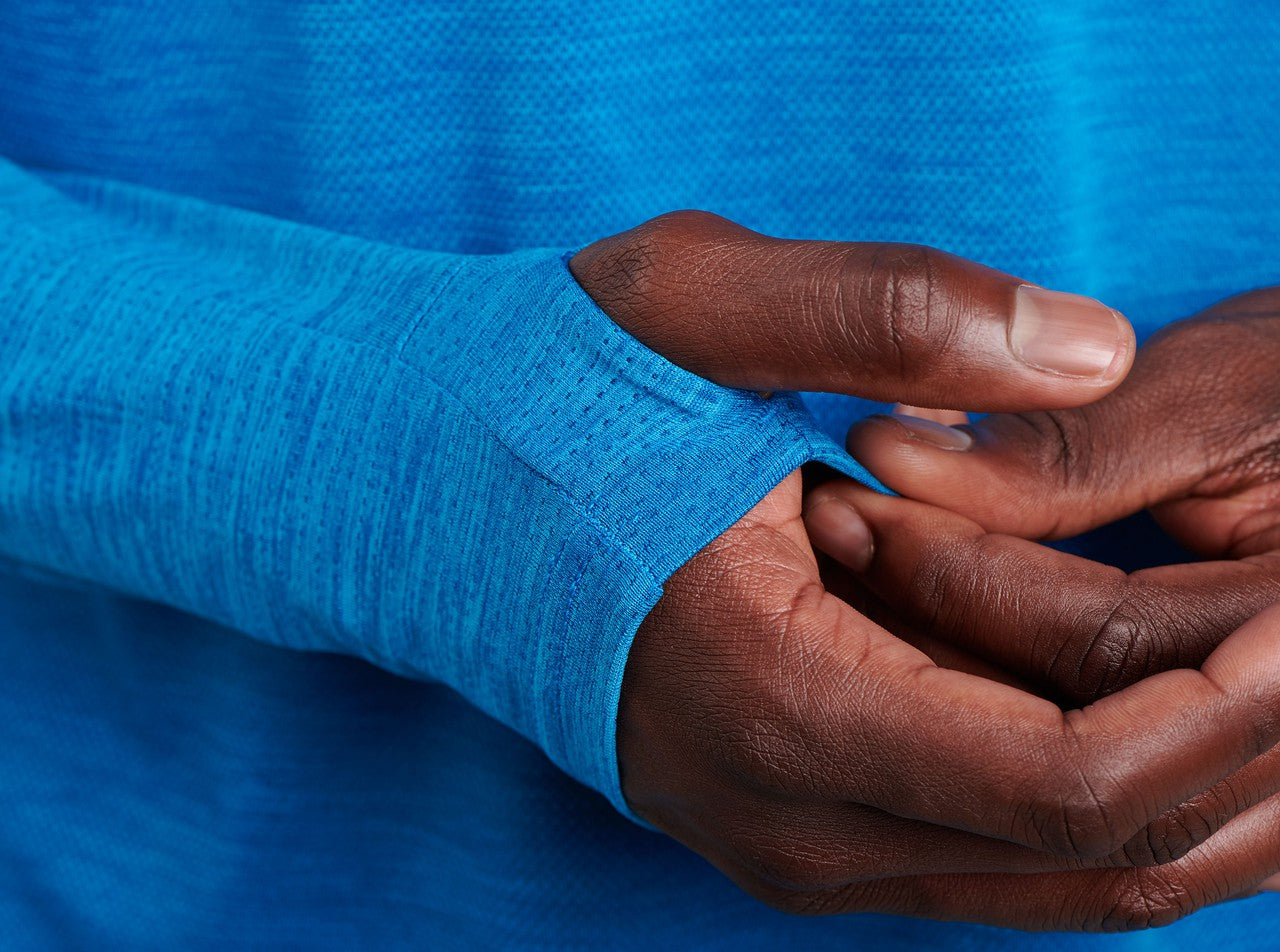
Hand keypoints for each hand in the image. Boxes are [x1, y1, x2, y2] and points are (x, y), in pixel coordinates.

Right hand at [572, 212, 1279, 928]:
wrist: (414, 483)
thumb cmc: (540, 391)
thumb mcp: (694, 304)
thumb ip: (887, 312)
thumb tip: (1093, 352)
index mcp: (767, 694)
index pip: (1059, 779)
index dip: (1213, 712)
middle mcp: (777, 815)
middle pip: (1078, 852)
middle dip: (1225, 760)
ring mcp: (775, 839)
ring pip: (1042, 880)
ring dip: (1174, 790)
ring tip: (1257, 681)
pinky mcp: (782, 824)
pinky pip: (984, 857)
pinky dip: (1094, 800)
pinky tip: (1147, 709)